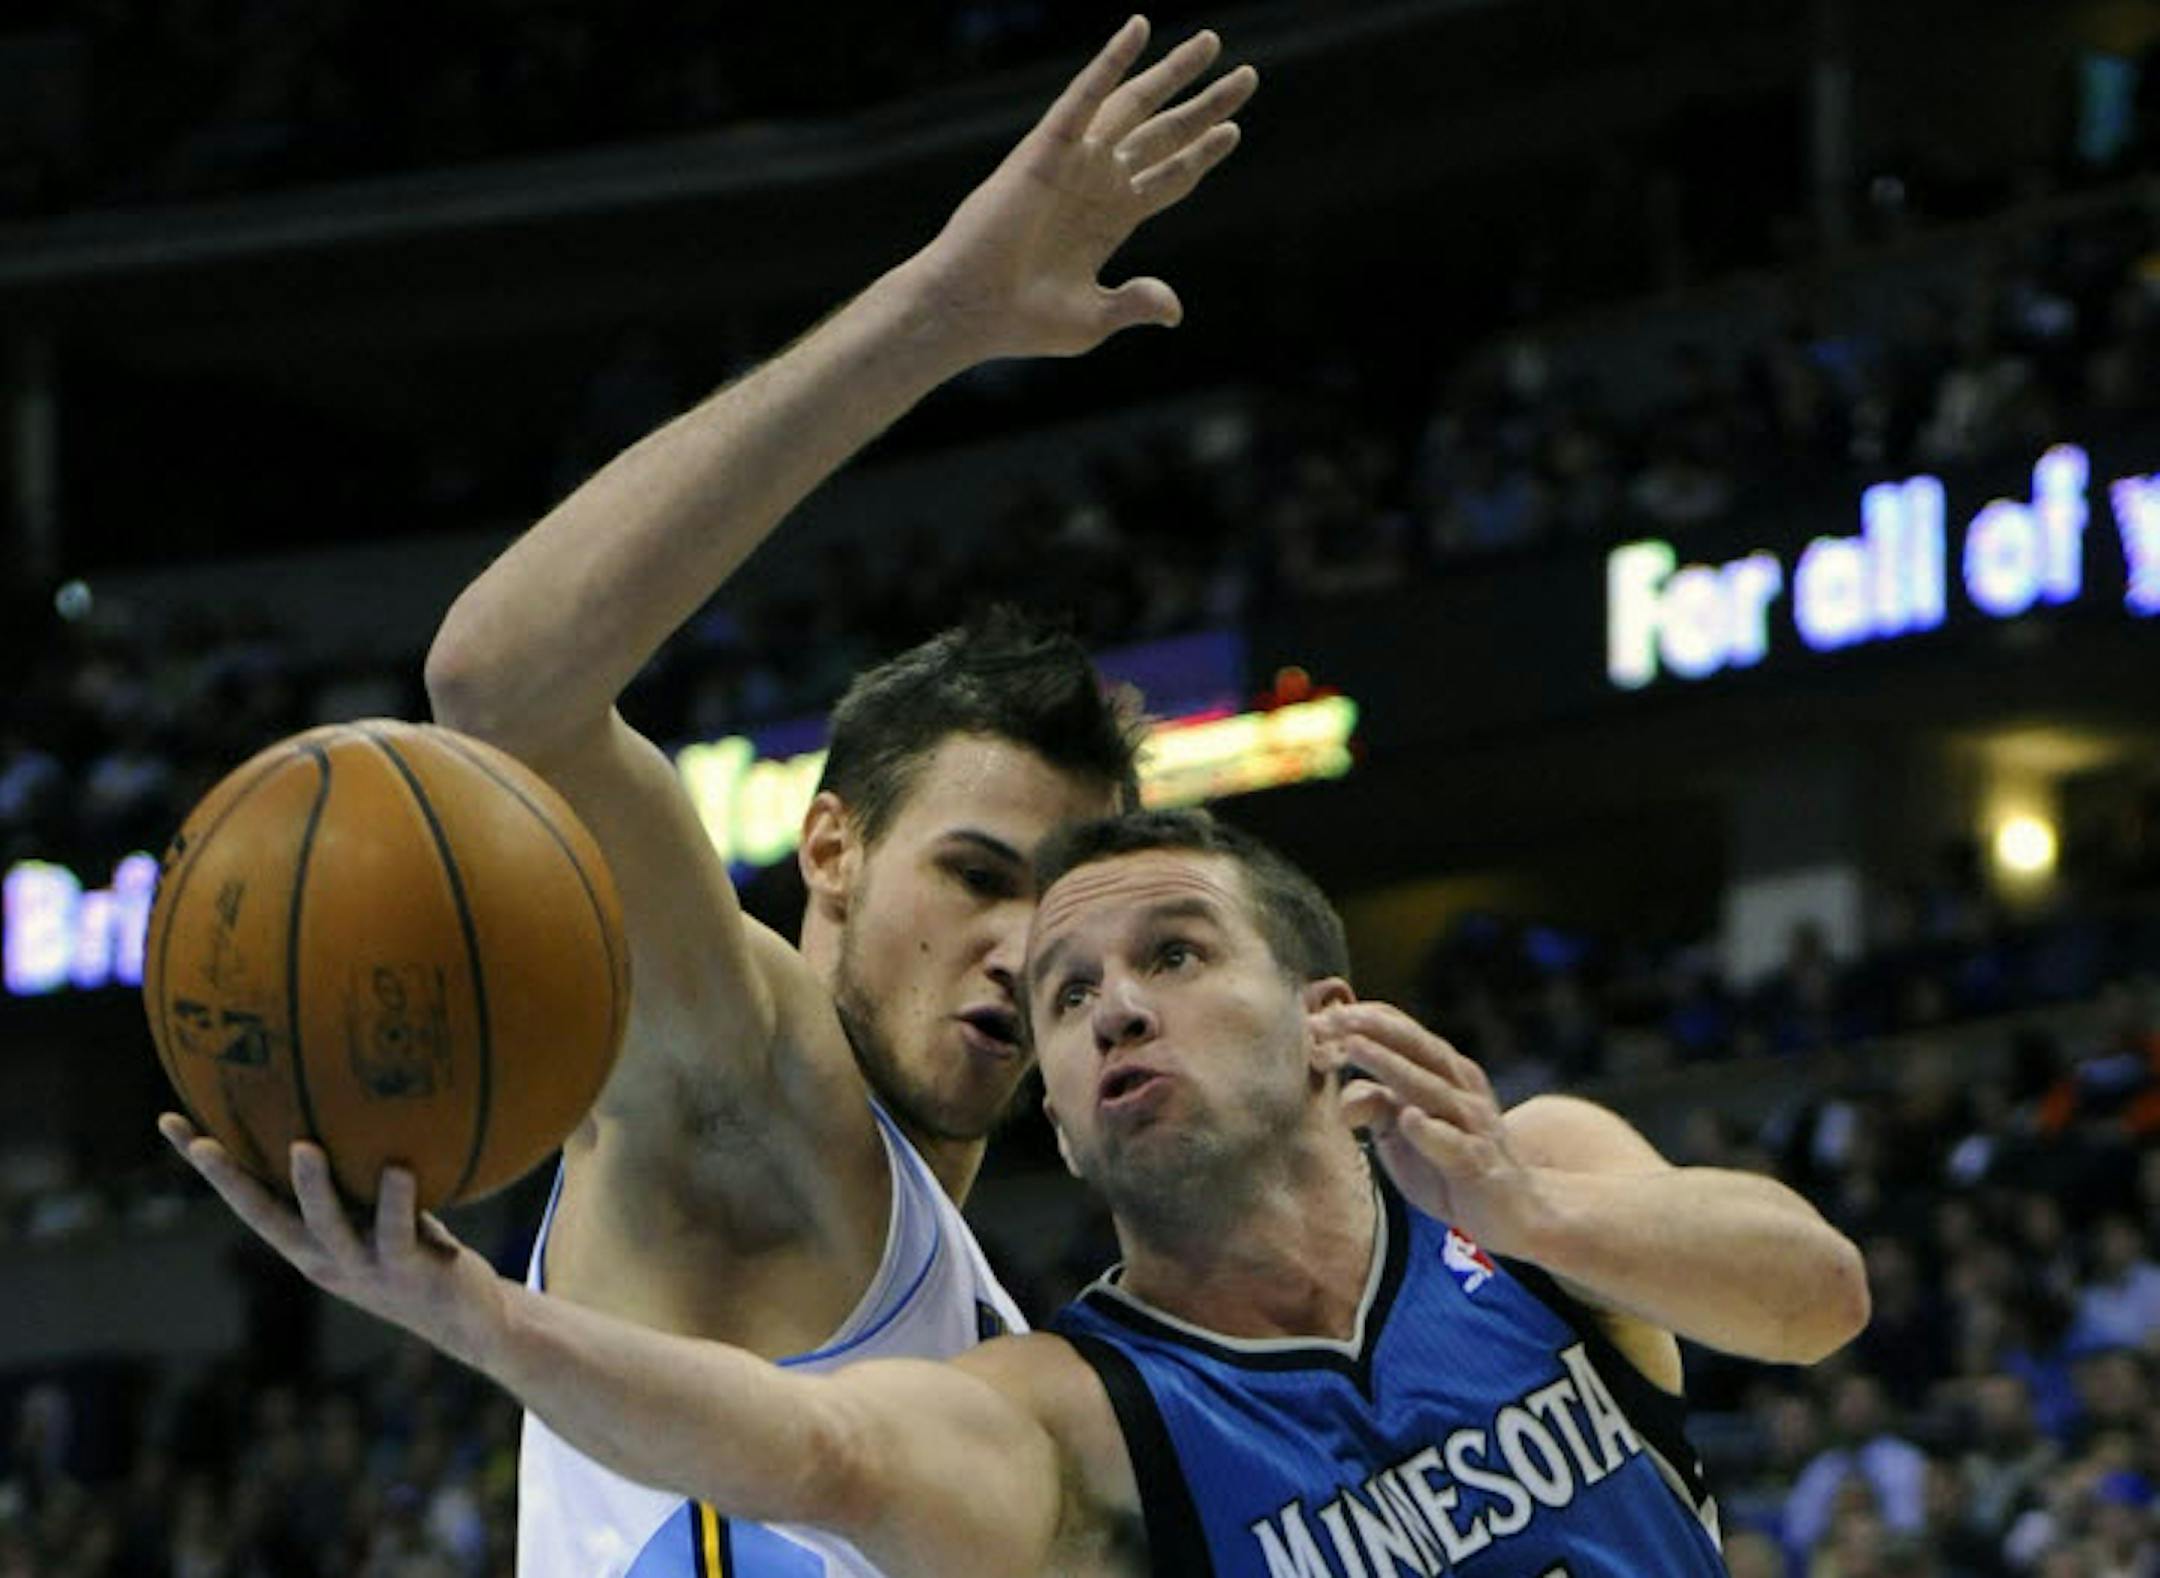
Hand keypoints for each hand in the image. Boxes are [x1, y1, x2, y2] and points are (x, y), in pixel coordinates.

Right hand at [158, 1114, 505, 1368]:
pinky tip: (399, 1169)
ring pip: (326, 1225)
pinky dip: (395, 1201)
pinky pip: (396, 1232)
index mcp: (306, 1239)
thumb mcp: (379, 1210)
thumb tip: (353, 1094)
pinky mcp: (405, 1271)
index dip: (209, 1164)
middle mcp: (322, 1255)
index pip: (247, 1195)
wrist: (467, 1319)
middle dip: (228, 1180)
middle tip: (202, 1141)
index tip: (170, 1122)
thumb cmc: (421, 1251)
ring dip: (312, 1188)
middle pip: (262, 1215)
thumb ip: (362, 1170)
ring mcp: (361, 1267)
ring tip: (303, 1147)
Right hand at [908, 15, 1255, 360]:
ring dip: (1171, 72)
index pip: (1168, 176)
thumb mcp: (1094, 318)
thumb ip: (1136, 304)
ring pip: (1135, 104)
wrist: (974, 310)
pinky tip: (1138, 27)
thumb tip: (1174, 310)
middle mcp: (1098, 182)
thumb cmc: (1023, 322)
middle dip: (1205, 105)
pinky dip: (1112, 60)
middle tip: (1247, 77)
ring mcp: (1076, 161)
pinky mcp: (1048, 148)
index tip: (1232, 131)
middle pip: (1165, 134)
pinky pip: (1085, 95)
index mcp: (1111, 220)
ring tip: (1211, 42)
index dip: (1200, 154)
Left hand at [1317, 1003, 1540, 1256]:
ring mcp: (1474, 1124)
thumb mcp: (1402, 1132)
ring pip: (1430, 1087)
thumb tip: (1340, 1101)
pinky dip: (1432, 1131)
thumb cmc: (1449, 1162)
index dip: (1362, 1020)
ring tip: (1354, 1047)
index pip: (1403, 1032)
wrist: (1513, 1212)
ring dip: (1390, 1065)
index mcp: (1444, 1072)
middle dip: (1371, 1029)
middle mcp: (1461, 1088)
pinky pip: (1455, 1145)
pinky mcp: (1480, 1163)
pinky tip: (1409, 1119)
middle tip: (1329, 1017)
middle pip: (1416, 1047)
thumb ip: (1373, 1105)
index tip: (1317, 1015)